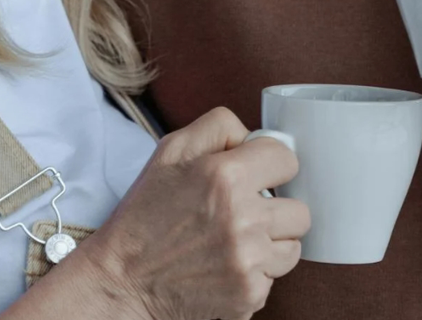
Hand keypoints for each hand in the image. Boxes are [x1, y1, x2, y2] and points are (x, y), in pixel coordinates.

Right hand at [83, 106, 309, 319]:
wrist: (122, 279)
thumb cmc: (145, 213)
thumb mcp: (171, 150)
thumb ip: (219, 127)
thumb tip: (254, 135)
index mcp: (227, 176)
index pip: (287, 160)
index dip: (270, 165)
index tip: (255, 175)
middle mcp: (244, 219)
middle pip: (299, 209)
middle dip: (276, 209)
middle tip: (244, 212)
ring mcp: (249, 262)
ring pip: (293, 246)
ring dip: (271, 243)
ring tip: (236, 240)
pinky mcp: (249, 295)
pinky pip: (274, 278)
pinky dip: (255, 273)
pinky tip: (225, 266)